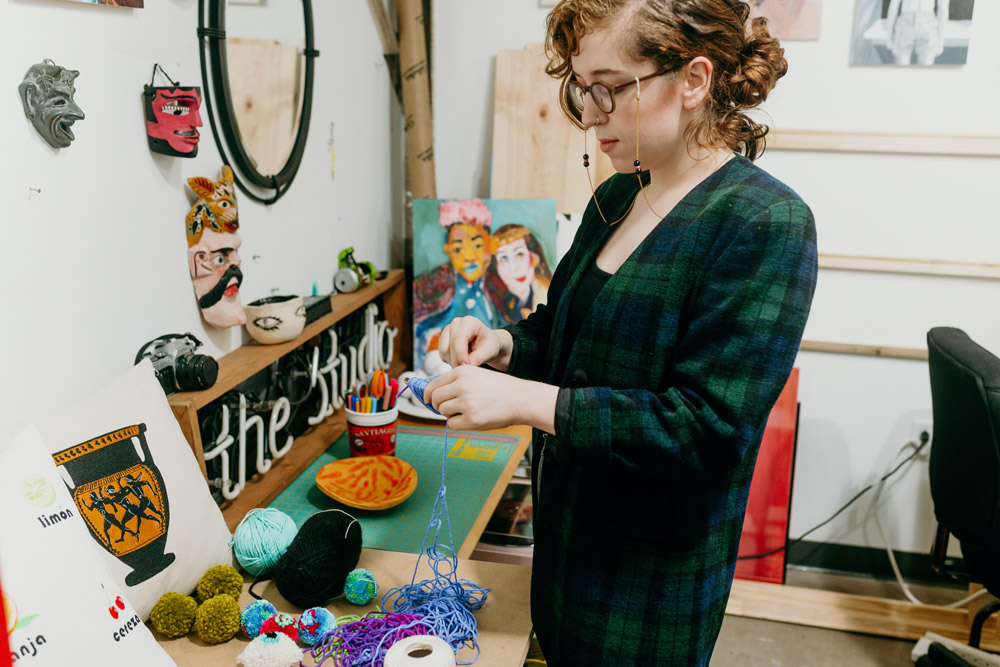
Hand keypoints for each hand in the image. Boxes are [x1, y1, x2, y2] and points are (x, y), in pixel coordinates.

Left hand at [424, 366, 553, 431]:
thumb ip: (456, 381)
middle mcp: (462, 386)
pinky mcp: (472, 420)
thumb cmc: (499, 388)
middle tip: (448, 408)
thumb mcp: (477, 375)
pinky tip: (471, 419)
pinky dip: (458, 424)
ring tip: (466, 411)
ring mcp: (466, 403)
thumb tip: (432, 394)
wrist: (520, 399)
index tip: (426, 400)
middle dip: (438, 405)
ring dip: (450, 414)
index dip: (427, 393)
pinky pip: (452, 424)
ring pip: (442, 411)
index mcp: (462, 372)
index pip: (434, 383)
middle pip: (435, 398)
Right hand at [437, 316, 504, 367]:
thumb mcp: (489, 352)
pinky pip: (442, 355)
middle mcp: (456, 323)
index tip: (466, 366)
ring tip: (468, 361)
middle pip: (449, 346)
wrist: (487, 344)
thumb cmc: (490, 345)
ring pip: (444, 351)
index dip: (460, 354)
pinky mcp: (443, 339)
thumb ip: (478, 358)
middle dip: (457, 361)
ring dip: (454, 361)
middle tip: (468, 370)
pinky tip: (461, 359)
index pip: (459, 337)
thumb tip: (464, 366)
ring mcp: (448, 330)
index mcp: (470, 322)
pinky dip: (450, 361)